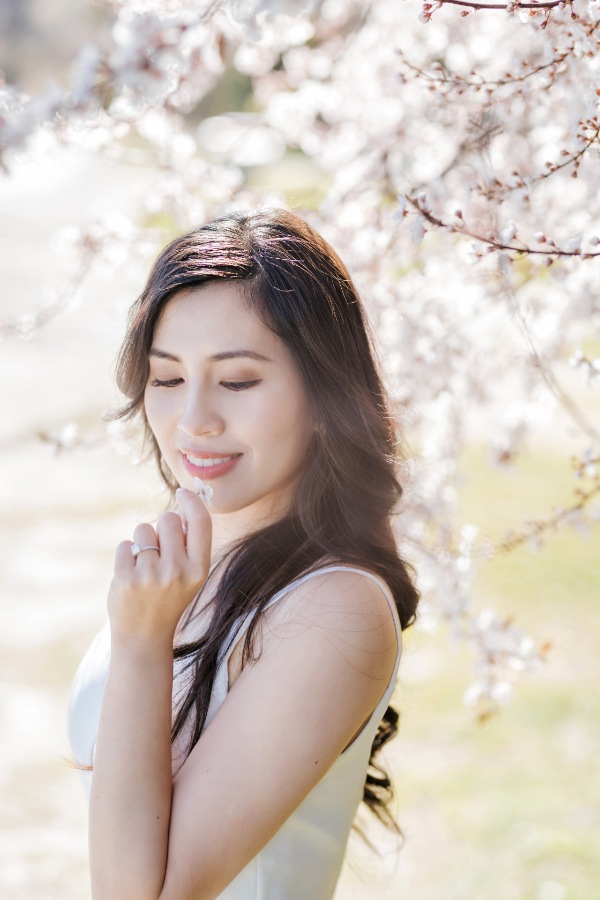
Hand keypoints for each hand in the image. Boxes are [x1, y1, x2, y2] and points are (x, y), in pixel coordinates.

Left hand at [108, 488, 211, 644]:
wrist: (144, 636)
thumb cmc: (168, 598)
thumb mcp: (190, 576)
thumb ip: (189, 545)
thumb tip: (183, 507)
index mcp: (199, 570)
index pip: (201, 522)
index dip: (192, 501)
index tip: (183, 492)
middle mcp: (178, 571)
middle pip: (168, 519)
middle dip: (162, 526)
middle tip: (159, 549)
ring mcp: (151, 575)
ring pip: (143, 530)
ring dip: (142, 541)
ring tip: (144, 566)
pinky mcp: (126, 578)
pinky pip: (125, 545)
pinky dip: (126, 555)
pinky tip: (131, 574)